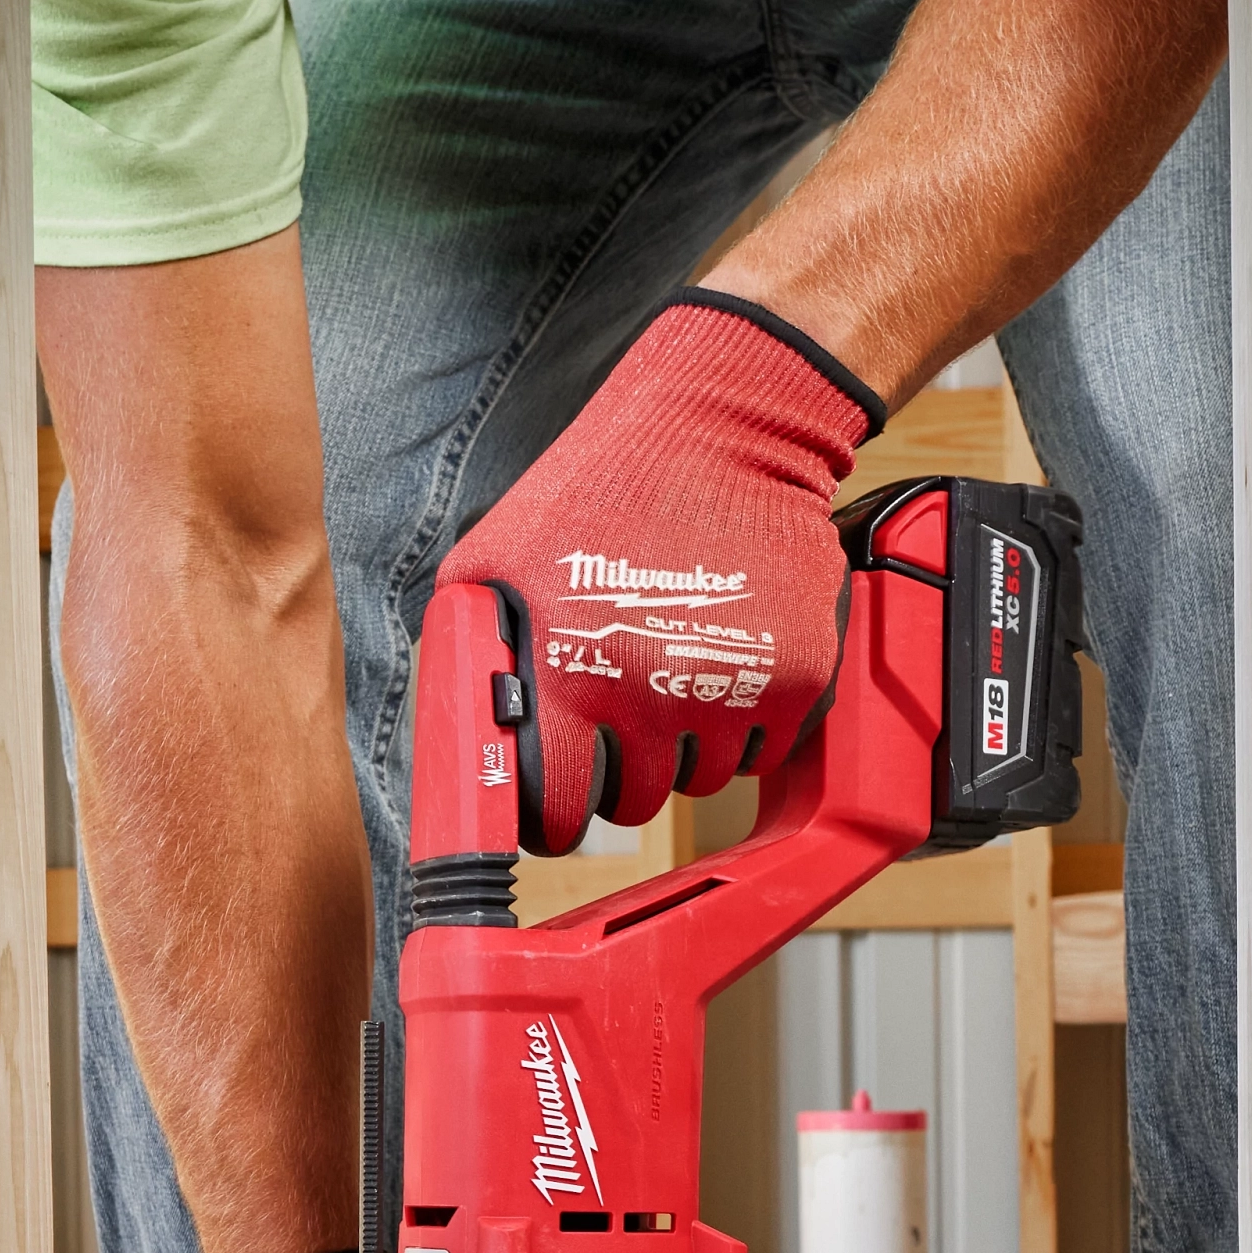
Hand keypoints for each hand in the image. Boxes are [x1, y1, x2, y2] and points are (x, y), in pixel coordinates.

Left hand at [439, 293, 879, 852]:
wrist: (727, 429)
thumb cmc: (608, 482)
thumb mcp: (500, 551)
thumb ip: (469, 637)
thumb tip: (456, 714)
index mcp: (569, 670)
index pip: (556, 811)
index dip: (552, 823)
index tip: (556, 818)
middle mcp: (649, 691)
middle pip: (633, 802)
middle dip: (620, 777)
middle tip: (620, 730)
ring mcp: (728, 688)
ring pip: (700, 779)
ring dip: (684, 748)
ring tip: (674, 679)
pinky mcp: (795, 679)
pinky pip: (762, 750)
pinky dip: (744, 725)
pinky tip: (724, 667)